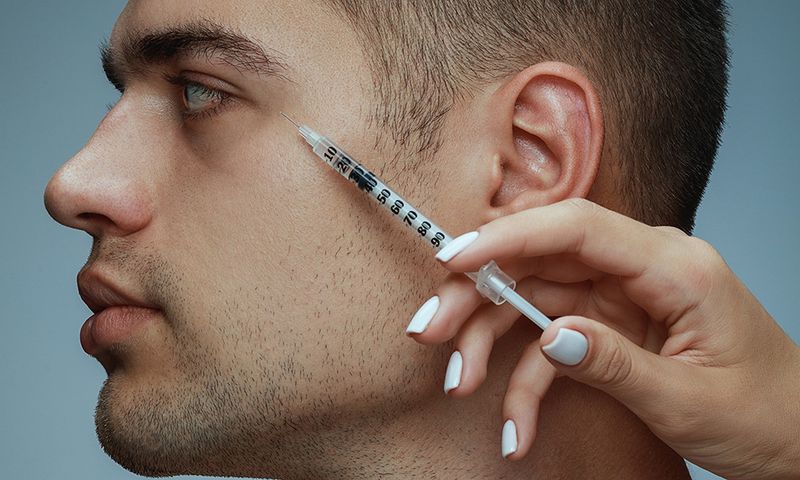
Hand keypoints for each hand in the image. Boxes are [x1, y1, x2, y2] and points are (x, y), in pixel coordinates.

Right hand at [407, 198, 799, 479]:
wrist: (798, 438)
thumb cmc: (765, 412)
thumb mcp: (688, 399)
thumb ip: (614, 363)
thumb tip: (550, 337)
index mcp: (673, 266)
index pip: (576, 228)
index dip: (508, 236)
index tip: (454, 260)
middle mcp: (641, 267)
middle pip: (541, 261)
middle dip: (480, 295)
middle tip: (431, 329)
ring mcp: (622, 294)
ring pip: (536, 299)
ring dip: (491, 340)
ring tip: (459, 380)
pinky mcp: (612, 321)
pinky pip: (553, 338)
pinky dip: (526, 378)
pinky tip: (516, 423)